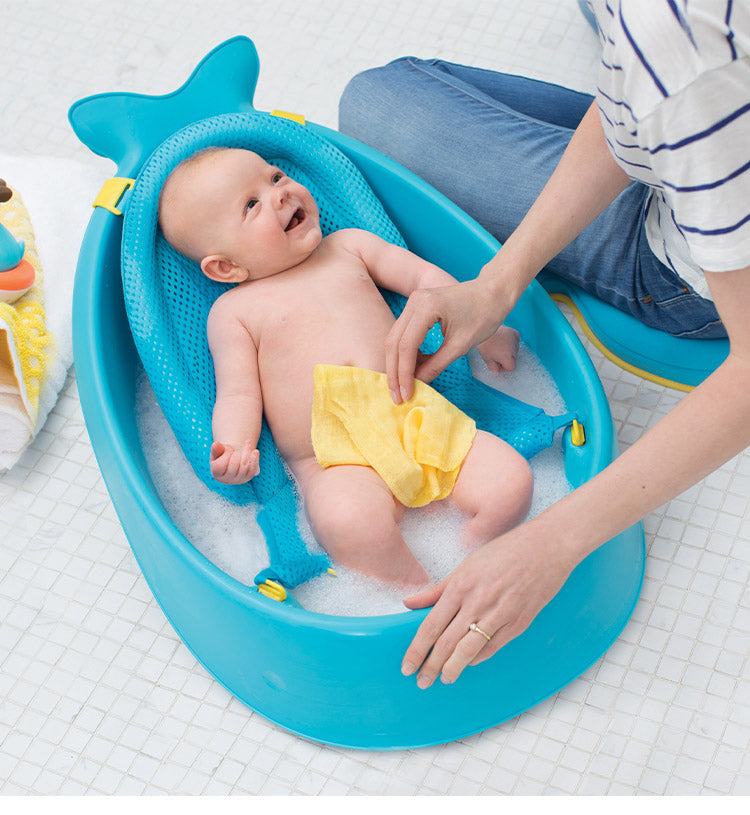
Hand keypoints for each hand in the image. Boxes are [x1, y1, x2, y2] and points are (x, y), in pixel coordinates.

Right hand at [210, 440, 259, 483]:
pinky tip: (255, 451)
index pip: (220, 466)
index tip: (228, 450)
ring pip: (244, 467)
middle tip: (235, 448)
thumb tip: (215, 444)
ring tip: (247, 443)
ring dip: (247, 453)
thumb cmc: (223, 454)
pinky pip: (252, 469)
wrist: (234, 458)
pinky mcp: (248, 477)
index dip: (225, 456)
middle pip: (233, 466)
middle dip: (237, 453)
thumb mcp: (218, 451)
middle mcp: (227, 479)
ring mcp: (239, 479)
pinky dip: (254, 460)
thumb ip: (216, 449)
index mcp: (217, 473)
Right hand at [385, 278, 506, 402]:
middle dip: (394, 372)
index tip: (405, 394)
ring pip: (395, 339)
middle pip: (394, 342)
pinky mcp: (416, 307)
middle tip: (397, 396)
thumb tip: (417, 384)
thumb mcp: (460, 345)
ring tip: (403, 386)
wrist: (492, 293)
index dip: (404, 373)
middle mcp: (415, 301)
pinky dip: (406, 353)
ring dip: (397, 364)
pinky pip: (404, 334)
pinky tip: (413, 369)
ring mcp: (414, 302)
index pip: (406, 346)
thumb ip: (436, 365)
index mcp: (427, 307)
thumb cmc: (483, 316)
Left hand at [401, 520, 575, 687]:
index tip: (407, 665)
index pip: (430, 626)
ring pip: (468, 651)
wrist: (547, 548)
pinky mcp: (519, 623)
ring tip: (444, 679)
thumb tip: (409, 604)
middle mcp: (477, 602)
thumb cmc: (505, 551)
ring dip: (453, 669)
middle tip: (421, 681)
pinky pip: (493, 647)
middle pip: (446, 643)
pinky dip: (477, 658)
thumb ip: (437, 589)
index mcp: (461, 586)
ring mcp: (499, 614)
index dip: (416, 650)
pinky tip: (468, 663)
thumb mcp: (466, 565)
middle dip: (431, 666)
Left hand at [476, 325, 519, 372]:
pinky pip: (516, 340)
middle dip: (507, 358)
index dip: (505, 366)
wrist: (483, 329)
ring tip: (498, 345)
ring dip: (509, 350)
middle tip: (496, 354)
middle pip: (514, 358)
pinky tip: (504, 340)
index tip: (498, 363)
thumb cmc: (484, 345)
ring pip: (515, 349)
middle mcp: (513, 349)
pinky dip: (512, 342)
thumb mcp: (487, 359)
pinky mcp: (514, 333)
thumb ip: (494, 368)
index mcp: (507, 357)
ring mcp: (515, 340)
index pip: (511, 367)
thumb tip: (499, 372)